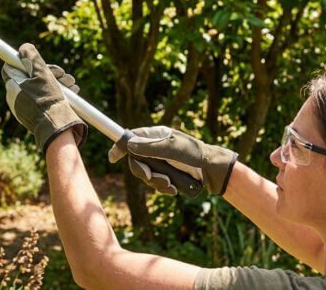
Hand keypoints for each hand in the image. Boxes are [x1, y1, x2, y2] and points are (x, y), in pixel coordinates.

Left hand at [1, 43, 86, 151]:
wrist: (56, 128)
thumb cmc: (48, 100)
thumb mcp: (42, 73)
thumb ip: (32, 58)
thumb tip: (24, 48)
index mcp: (13, 86)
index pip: (11, 67)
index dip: (23, 60)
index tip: (35, 59)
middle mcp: (15, 98)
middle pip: (29, 77)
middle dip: (48, 72)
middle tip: (62, 73)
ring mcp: (24, 108)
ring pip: (39, 88)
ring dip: (56, 82)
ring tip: (71, 84)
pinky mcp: (34, 116)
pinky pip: (42, 99)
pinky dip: (55, 94)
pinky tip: (71, 92)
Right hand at [109, 126, 237, 194]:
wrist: (213, 170)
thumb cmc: (194, 154)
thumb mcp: (171, 149)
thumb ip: (150, 148)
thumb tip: (129, 145)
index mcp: (155, 136)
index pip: (131, 139)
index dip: (120, 147)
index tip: (112, 157)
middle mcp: (155, 147)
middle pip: (136, 161)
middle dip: (144, 172)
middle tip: (154, 178)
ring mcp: (160, 161)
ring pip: (145, 174)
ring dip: (156, 182)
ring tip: (169, 185)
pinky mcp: (166, 173)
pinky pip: (155, 182)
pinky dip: (162, 187)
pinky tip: (173, 188)